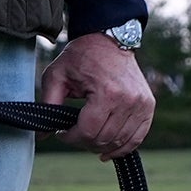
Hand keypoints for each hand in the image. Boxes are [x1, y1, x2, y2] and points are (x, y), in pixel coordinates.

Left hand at [39, 32, 154, 159]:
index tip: (62, 133)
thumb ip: (48, 104)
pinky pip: (137, 138)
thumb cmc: (82, 56)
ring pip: (119, 141)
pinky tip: (108, 150)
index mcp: (106, 92)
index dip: (71, 138)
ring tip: (88, 138)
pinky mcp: (148, 106)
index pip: (88, 131)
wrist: (109, 39)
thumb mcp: (57, 75)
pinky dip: (122, 147)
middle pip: (104, 139)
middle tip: (74, 134)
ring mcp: (141, 104)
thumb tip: (42, 135)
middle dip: (84, 142)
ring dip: (101, 146)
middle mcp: (128, 100)